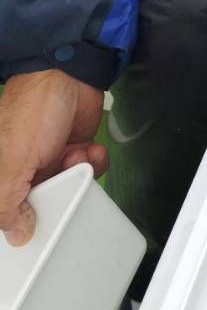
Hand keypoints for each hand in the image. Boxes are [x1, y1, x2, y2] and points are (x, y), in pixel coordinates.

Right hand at [0, 70, 107, 245]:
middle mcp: (23, 168)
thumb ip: (8, 202)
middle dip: (60, 194)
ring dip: (79, 175)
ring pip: (69, 188)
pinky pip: (88, 171)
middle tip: (63, 180)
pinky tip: (90, 150)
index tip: (41, 220)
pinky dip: (93, 163)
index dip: (24, 218)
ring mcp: (49, 159)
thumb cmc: (33, 108)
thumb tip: (17, 234)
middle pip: (43, 204)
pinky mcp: (74, 149)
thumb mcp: (13, 161)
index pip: (9, 208)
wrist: (69, 75)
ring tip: (77, 157)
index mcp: (2, 171)